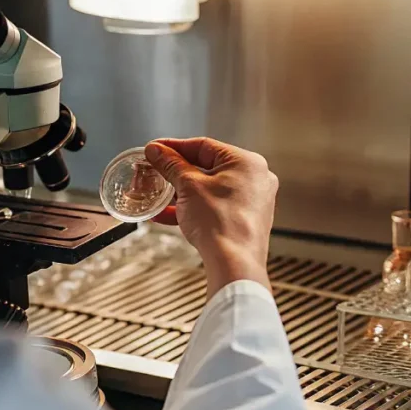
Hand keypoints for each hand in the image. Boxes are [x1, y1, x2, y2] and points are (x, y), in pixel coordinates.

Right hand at [144, 138, 277, 296]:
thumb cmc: (221, 223)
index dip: (174, 147)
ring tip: (157, 196)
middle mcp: (255, 179)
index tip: (156, 150)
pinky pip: (214, 207)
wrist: (233, 263)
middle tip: (155, 171)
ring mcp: (252, 201)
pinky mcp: (245, 221)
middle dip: (176, 173)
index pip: (204, 146)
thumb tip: (157, 152)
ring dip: (181, 193)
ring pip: (209, 190)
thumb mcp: (188, 187)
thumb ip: (171, 165)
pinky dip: (193, 208)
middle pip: (207, 167)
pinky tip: (167, 215)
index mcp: (247, 162)